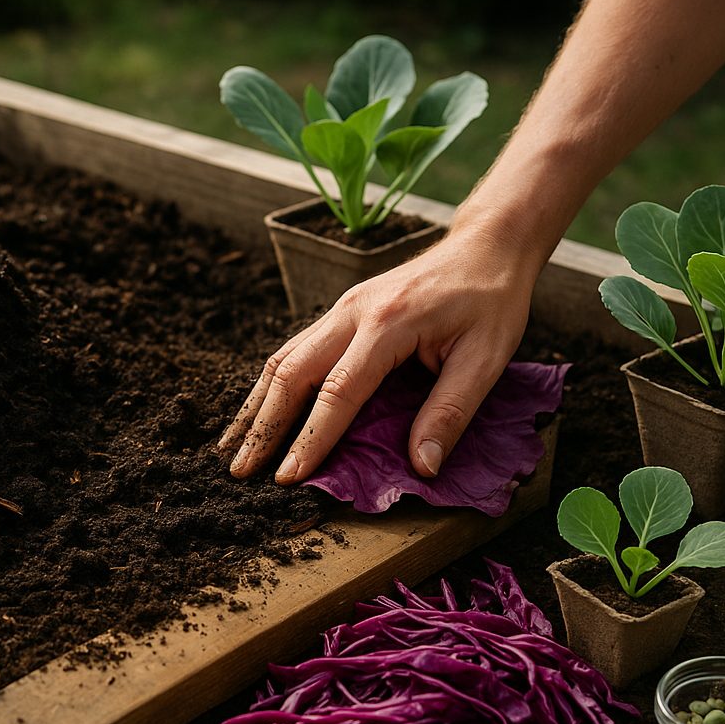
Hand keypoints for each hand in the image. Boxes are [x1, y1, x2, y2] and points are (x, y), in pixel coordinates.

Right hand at [218, 220, 538, 483]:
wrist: (485, 246)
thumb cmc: (491, 301)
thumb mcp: (486, 358)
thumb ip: (450, 412)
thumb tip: (421, 466)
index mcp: (387, 324)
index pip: (337, 391)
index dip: (310, 438)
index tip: (287, 477)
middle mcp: (353, 312)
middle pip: (291, 372)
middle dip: (263, 426)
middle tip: (240, 472)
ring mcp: (342, 308)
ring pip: (283, 358)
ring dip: (256, 405)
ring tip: (233, 447)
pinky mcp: (342, 311)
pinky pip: (295, 349)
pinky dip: (271, 385)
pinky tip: (259, 411)